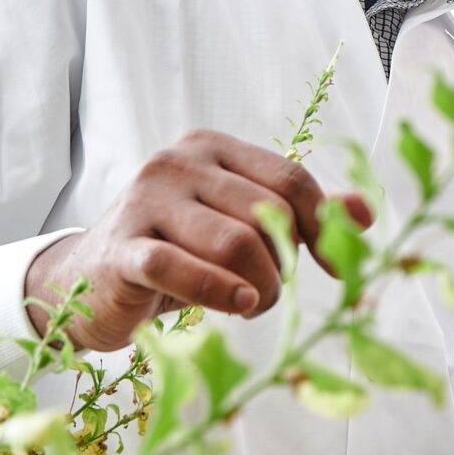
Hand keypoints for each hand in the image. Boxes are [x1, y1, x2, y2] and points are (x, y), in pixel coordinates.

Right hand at [23, 130, 372, 351]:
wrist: (88, 282)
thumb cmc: (176, 250)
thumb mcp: (237, 223)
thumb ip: (297, 215)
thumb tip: (365, 213)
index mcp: (210, 148)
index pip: (289, 179)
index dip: (323, 225)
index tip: (338, 267)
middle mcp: (176, 163)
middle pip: (265, 214)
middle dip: (283, 264)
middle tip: (271, 294)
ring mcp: (144, 202)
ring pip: (234, 243)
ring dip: (259, 287)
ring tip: (251, 305)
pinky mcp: (122, 247)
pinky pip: (180, 268)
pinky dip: (218, 292)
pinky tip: (237, 305)